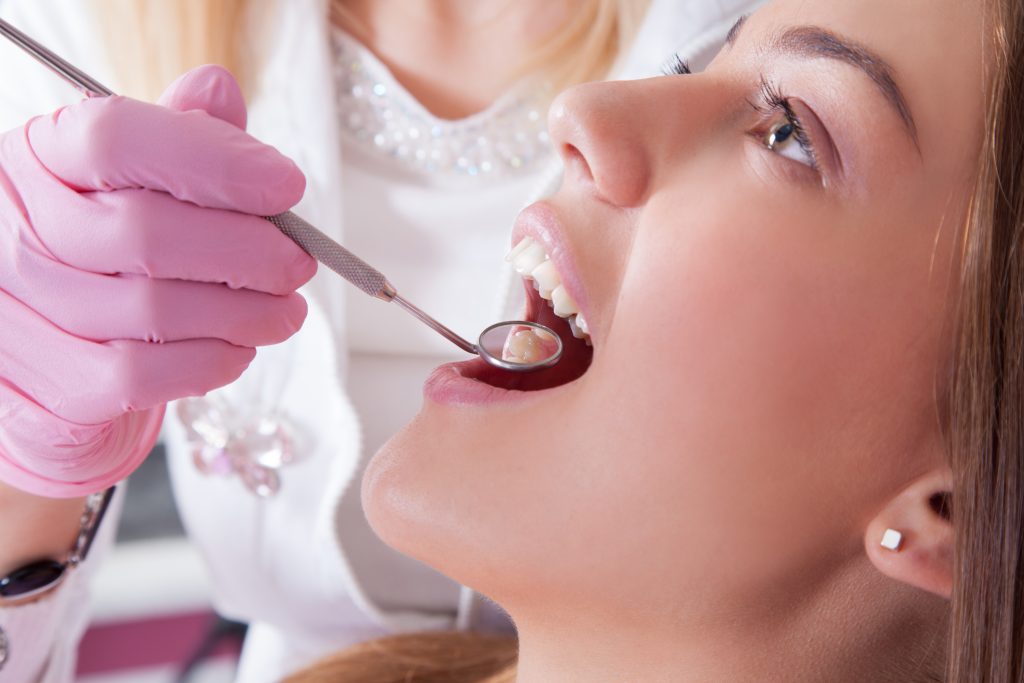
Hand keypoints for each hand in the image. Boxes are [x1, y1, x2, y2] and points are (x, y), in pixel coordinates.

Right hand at [0, 66, 315, 496]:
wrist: (47, 356)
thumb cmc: (101, 258)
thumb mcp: (130, 184)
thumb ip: (177, 140)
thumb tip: (216, 89)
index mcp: (39, 160)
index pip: (118, 138)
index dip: (216, 160)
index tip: (286, 187)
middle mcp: (16, 229)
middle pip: (147, 232)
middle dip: (250, 251)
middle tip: (299, 264)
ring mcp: (21, 310)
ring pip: (155, 308)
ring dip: (246, 312)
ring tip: (284, 311)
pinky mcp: (47, 382)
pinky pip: (145, 372)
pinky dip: (212, 360)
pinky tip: (237, 347)